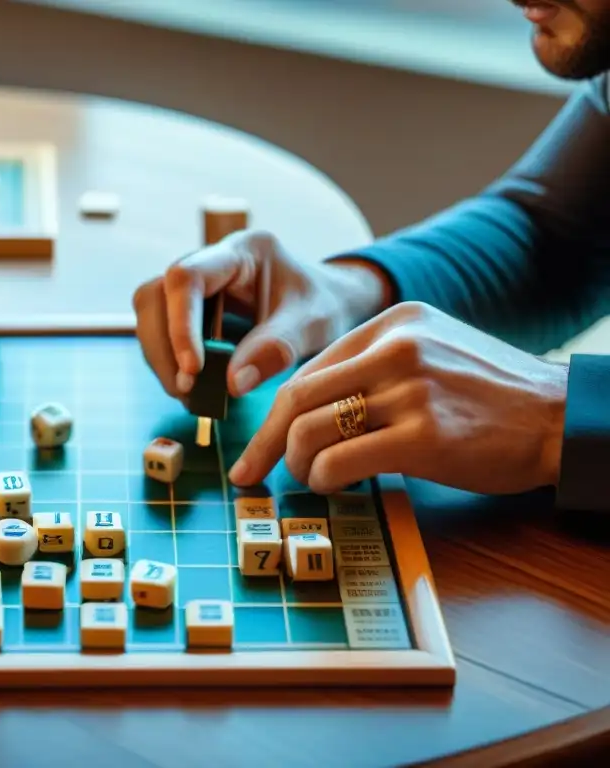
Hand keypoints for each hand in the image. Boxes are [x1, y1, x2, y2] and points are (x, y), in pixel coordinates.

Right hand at [132, 228, 390, 399]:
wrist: (330, 301)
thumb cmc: (325, 304)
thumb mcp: (313, 325)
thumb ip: (276, 349)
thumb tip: (232, 384)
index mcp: (242, 251)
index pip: (187, 277)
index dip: (180, 324)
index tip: (193, 370)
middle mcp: (210, 261)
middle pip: (156, 295)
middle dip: (163, 347)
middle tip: (185, 390)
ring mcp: (196, 284)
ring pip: (151, 314)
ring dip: (160, 357)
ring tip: (187, 394)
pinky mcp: (190, 307)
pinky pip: (161, 331)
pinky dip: (169, 361)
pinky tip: (190, 387)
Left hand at [227, 301, 568, 494]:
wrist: (561, 416)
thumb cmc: (491, 395)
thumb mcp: (431, 352)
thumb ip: (372, 367)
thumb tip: (306, 409)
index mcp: (393, 323)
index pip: (308, 369)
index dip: (273, 412)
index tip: (258, 444)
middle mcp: (396, 348)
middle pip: (295, 396)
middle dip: (265, 441)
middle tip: (250, 473)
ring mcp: (409, 390)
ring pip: (310, 429)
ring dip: (297, 464)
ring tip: (311, 479)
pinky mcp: (423, 436)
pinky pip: (340, 460)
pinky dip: (323, 479)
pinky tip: (335, 486)